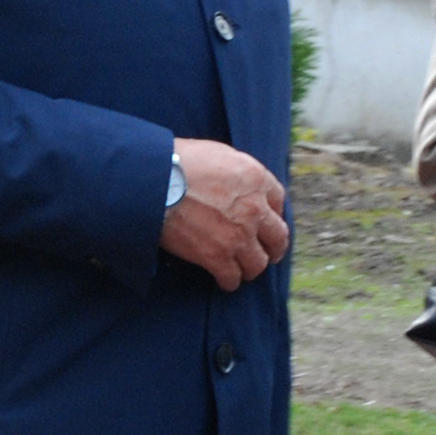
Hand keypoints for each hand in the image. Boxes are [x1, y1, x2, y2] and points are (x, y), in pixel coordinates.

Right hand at [162, 138, 289, 289]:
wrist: (156, 181)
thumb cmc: (180, 161)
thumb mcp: (220, 154)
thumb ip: (237, 171)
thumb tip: (237, 183)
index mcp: (256, 180)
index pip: (279, 202)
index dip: (272, 214)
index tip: (265, 221)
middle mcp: (254, 210)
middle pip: (278, 237)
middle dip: (273, 247)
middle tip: (268, 253)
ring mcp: (238, 236)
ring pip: (258, 263)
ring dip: (251, 267)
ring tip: (242, 269)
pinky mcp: (216, 256)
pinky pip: (232, 278)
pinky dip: (228, 281)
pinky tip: (223, 280)